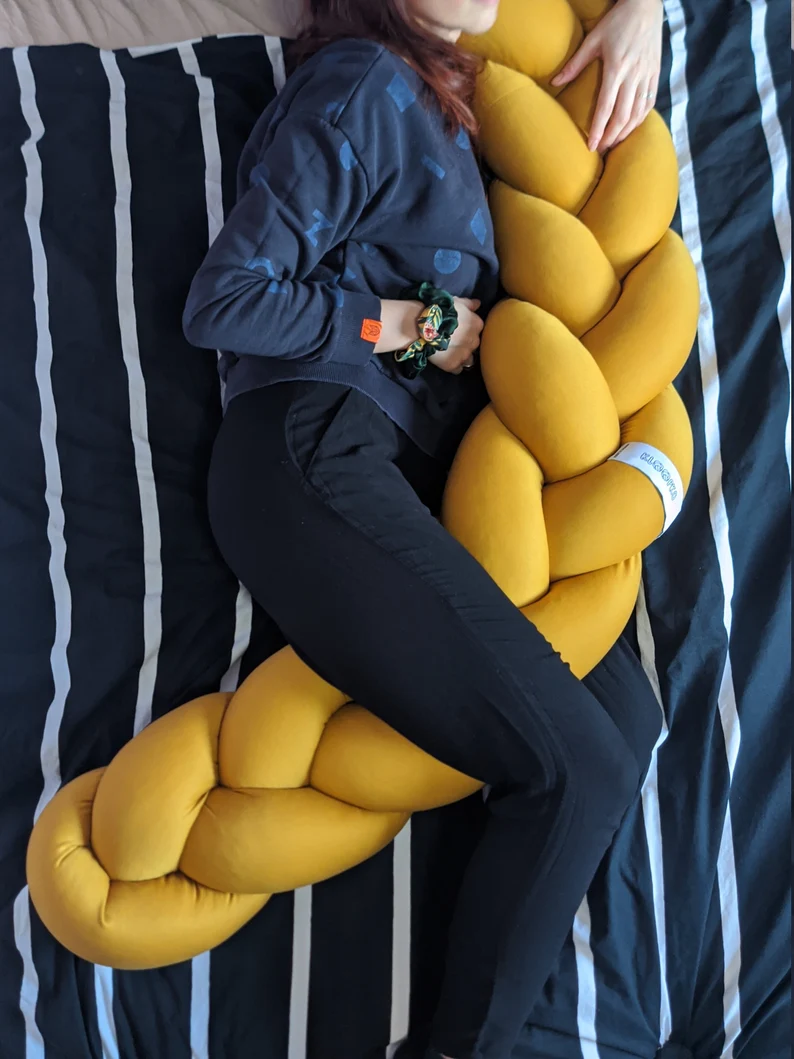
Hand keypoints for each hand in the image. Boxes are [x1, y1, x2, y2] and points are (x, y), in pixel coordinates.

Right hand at [429, 298, 482, 374]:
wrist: (424, 325)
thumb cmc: (440, 310)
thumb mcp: (456, 302)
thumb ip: (469, 304)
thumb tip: (478, 304)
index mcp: (477, 325)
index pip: (477, 330)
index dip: (467, 331)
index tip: (458, 330)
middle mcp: (474, 341)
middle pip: (473, 346)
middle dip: (465, 345)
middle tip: (452, 342)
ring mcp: (464, 355)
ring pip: (468, 360)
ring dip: (462, 357)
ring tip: (450, 353)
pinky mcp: (453, 365)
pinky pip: (458, 369)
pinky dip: (453, 366)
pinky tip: (445, 360)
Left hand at [551, 0, 663, 152]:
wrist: (646, 5)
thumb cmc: (617, 22)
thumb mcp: (593, 39)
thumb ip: (575, 64)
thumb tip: (554, 82)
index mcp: (616, 68)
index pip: (606, 108)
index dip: (598, 130)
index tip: (592, 146)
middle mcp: (633, 75)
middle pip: (623, 116)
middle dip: (611, 137)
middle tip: (602, 150)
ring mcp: (647, 75)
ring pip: (638, 113)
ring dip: (626, 132)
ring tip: (614, 143)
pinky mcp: (655, 74)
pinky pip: (649, 103)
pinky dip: (640, 119)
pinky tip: (631, 128)